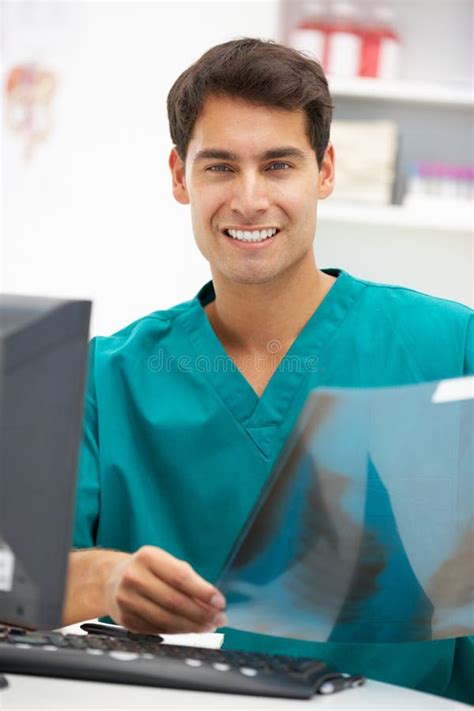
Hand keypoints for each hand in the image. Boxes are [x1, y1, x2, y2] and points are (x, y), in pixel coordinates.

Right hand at [104, 545, 226, 633]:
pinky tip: (189, 629)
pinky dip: (177, 632)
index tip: (220, 602)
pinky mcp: (125, 619)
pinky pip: (157, 629)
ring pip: (166, 620)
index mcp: (148, 557)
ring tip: (208, 626)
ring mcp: (127, 599)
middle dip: (201, 613)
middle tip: (219, 619)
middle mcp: (134, 577)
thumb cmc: (147, 569)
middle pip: (175, 601)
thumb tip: (212, 601)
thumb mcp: (165, 563)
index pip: (181, 577)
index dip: (203, 592)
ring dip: (192, 626)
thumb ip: (188, 579)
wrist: (112, 579)